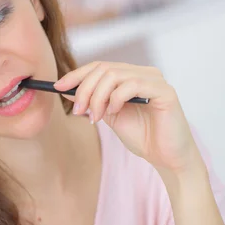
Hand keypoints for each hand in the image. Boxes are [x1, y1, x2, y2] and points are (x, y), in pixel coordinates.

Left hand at [54, 61, 204, 176]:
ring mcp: (156, 80)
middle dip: (85, 89)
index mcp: (132, 76)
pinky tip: (113, 113)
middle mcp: (145, 73)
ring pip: (115, 75)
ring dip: (97, 97)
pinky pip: (133, 85)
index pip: (100, 66)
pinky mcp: (165, 92)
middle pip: (105, 69)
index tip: (58, 87)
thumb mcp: (110, 117)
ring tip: (95, 118)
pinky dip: (116, 99)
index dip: (77, 74)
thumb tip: (68, 89)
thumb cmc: (143, 137)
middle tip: (78, 110)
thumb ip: (94, 101)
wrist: (167, 158)